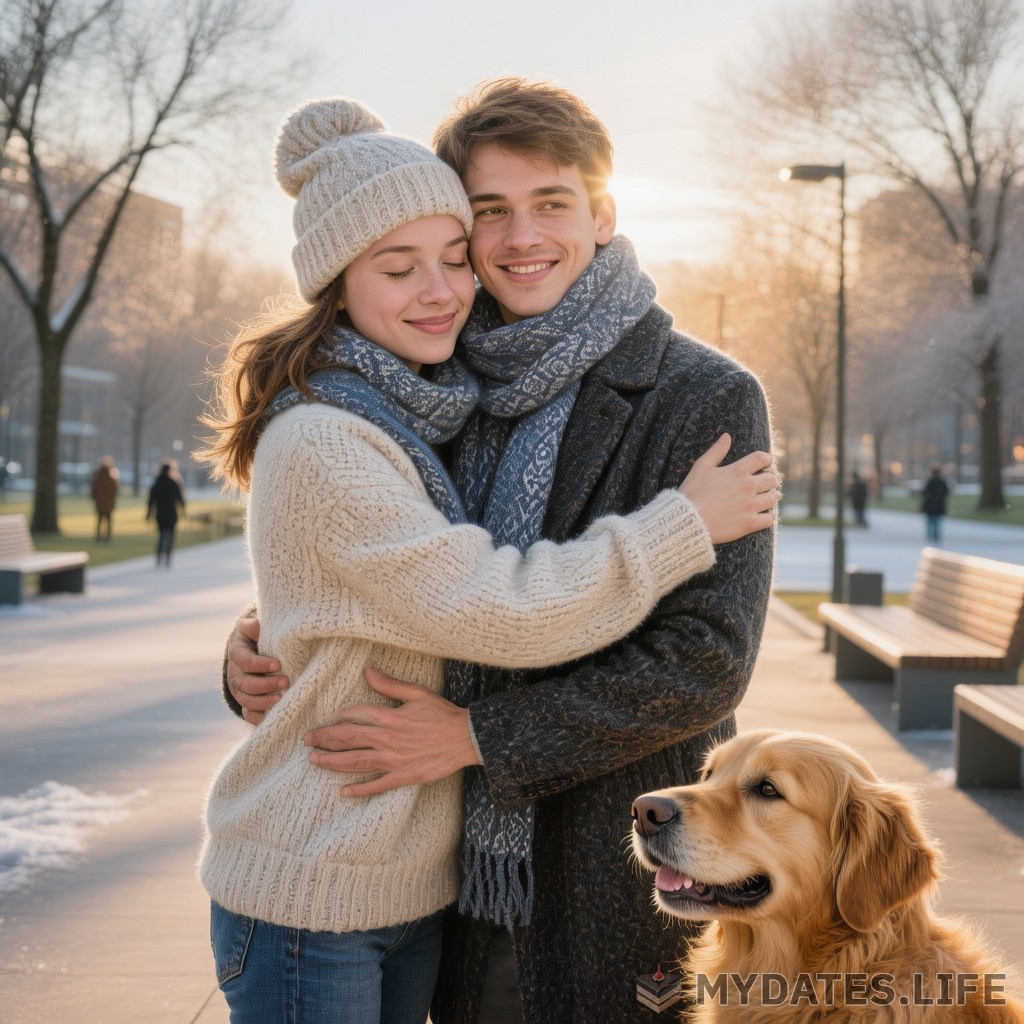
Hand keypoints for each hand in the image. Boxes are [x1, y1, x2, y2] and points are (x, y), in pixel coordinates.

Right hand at [227, 616, 289, 724]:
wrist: (252, 651)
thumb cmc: (257, 637)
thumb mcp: (253, 628)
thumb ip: (253, 626)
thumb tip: (256, 624)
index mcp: (237, 654)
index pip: (244, 661)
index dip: (260, 664)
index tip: (278, 664)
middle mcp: (234, 674)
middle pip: (246, 684)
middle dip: (266, 685)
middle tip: (286, 681)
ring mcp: (239, 691)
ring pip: (247, 701)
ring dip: (264, 702)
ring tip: (282, 699)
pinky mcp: (246, 703)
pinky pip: (248, 714)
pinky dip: (259, 717)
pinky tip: (273, 716)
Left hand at [305, 667, 480, 797]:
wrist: (466, 738)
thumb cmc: (443, 713)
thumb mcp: (417, 693)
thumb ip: (389, 684)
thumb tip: (367, 670)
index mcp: (389, 717)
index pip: (354, 716)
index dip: (338, 718)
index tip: (328, 722)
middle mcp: (387, 739)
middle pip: (348, 739)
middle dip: (324, 739)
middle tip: (307, 740)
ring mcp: (394, 760)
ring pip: (356, 762)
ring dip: (332, 762)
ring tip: (314, 760)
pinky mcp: (404, 776)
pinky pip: (377, 785)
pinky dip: (360, 790)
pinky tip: (344, 792)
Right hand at [678, 433, 779, 543]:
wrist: (687, 520)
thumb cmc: (692, 493)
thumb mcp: (701, 467)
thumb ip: (716, 451)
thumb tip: (727, 436)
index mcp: (738, 471)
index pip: (762, 458)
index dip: (766, 459)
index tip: (765, 463)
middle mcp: (748, 487)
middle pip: (771, 479)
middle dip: (768, 480)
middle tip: (761, 485)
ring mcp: (750, 506)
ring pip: (773, 498)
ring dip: (769, 497)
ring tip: (762, 500)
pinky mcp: (749, 523)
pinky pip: (769, 518)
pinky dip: (767, 516)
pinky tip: (760, 515)